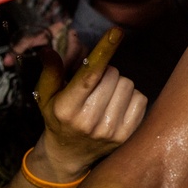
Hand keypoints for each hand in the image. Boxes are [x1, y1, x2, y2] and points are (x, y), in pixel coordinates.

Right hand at [32, 27, 147, 179]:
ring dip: (119, 84)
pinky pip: (140, 99)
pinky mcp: (126, 136)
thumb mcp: (47, 96)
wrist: (68, 156)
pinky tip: (117, 106)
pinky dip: (131, 97)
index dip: (104, 50)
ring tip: (105, 96)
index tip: (116, 32)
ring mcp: (109, 131)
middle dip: (106, 73)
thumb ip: (50, 72)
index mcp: (67, 108)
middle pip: (113, 75)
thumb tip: (48, 50)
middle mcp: (88, 121)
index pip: (90, 74)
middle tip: (95, 85)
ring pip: (128, 85)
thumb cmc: (57, 118)